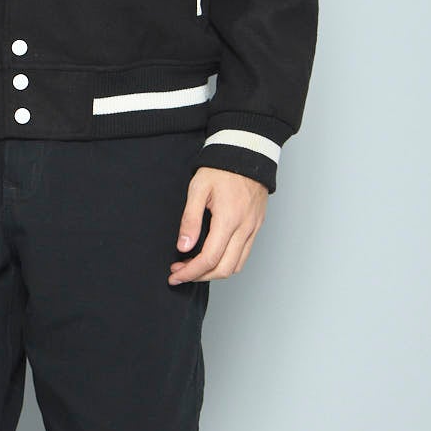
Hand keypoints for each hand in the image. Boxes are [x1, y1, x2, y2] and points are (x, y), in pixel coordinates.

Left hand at [169, 166, 267, 282]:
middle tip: (179, 273)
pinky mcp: (256, 227)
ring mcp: (253, 229)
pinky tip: (211, 258)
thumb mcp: (198, 189)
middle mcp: (244, 228)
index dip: (190, 272)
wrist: (246, 154)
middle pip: (224, 269)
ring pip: (236, 266)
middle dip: (199, 277)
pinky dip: (227, 263)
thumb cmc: (220, 169)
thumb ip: (190, 220)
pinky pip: (244, 255)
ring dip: (213, 273)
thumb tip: (183, 247)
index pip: (209, 259)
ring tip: (193, 268)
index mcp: (229, 219)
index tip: (174, 274)